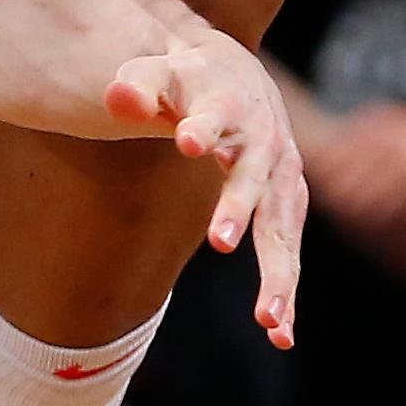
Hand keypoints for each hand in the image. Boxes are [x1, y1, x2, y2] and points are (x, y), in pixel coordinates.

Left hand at [103, 36, 304, 347]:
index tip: (186, 139)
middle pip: (255, 177)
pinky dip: (286, 289)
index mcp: (228, 104)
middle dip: (238, 206)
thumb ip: (135, 87)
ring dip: (278, 272)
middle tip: (220, 239)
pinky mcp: (287, 202)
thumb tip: (118, 99)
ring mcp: (281, 175)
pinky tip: (280, 334)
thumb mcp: (154, 71)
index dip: (201, 127)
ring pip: (282, 226)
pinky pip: (288, 248)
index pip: (213, 115)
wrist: (236, 75)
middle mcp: (264, 142)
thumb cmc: (184, 78)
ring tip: (268, 321)